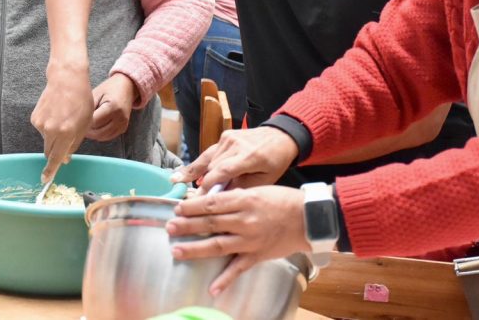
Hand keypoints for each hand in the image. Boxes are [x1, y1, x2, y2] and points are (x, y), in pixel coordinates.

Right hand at [32, 58, 94, 183]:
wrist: (67, 80)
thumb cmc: (81, 100)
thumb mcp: (85, 123)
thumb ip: (75, 143)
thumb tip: (65, 157)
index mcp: (66, 133)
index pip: (56, 157)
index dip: (51, 170)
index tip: (45, 179)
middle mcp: (51, 130)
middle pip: (50, 151)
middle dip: (56, 152)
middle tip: (64, 144)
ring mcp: (41, 124)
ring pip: (47, 140)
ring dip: (54, 136)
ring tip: (64, 118)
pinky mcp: (35, 118)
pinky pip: (42, 129)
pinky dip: (49, 126)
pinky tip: (56, 113)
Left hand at [85, 73, 136, 141]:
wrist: (127, 87)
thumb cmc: (109, 88)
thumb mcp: (96, 94)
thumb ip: (88, 108)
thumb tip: (77, 121)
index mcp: (113, 107)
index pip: (94, 122)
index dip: (84, 122)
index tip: (79, 118)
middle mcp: (120, 118)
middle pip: (98, 133)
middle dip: (87, 130)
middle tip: (81, 122)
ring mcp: (123, 124)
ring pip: (102, 137)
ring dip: (93, 133)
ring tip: (88, 123)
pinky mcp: (123, 128)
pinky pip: (107, 137)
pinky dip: (100, 134)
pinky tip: (96, 126)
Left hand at [167, 185, 307, 294]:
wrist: (308, 218)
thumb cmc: (283, 200)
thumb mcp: (258, 190)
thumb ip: (236, 196)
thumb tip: (212, 201)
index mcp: (245, 200)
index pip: (212, 203)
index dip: (193, 206)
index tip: (178, 208)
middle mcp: (245, 220)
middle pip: (210, 223)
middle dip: (187, 225)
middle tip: (169, 226)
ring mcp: (250, 240)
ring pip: (218, 245)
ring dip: (195, 249)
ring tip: (176, 250)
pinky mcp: (258, 255)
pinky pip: (239, 269)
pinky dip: (225, 280)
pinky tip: (212, 288)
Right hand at [171, 126, 298, 191]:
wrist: (281, 136)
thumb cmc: (275, 161)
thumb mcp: (266, 179)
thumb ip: (243, 188)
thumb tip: (221, 200)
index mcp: (250, 156)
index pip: (223, 171)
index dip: (208, 186)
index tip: (198, 201)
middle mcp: (236, 144)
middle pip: (212, 167)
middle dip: (202, 185)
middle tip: (190, 201)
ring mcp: (229, 138)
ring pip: (208, 160)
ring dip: (197, 174)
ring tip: (176, 184)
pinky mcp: (225, 136)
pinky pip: (210, 153)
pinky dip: (200, 165)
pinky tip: (184, 175)